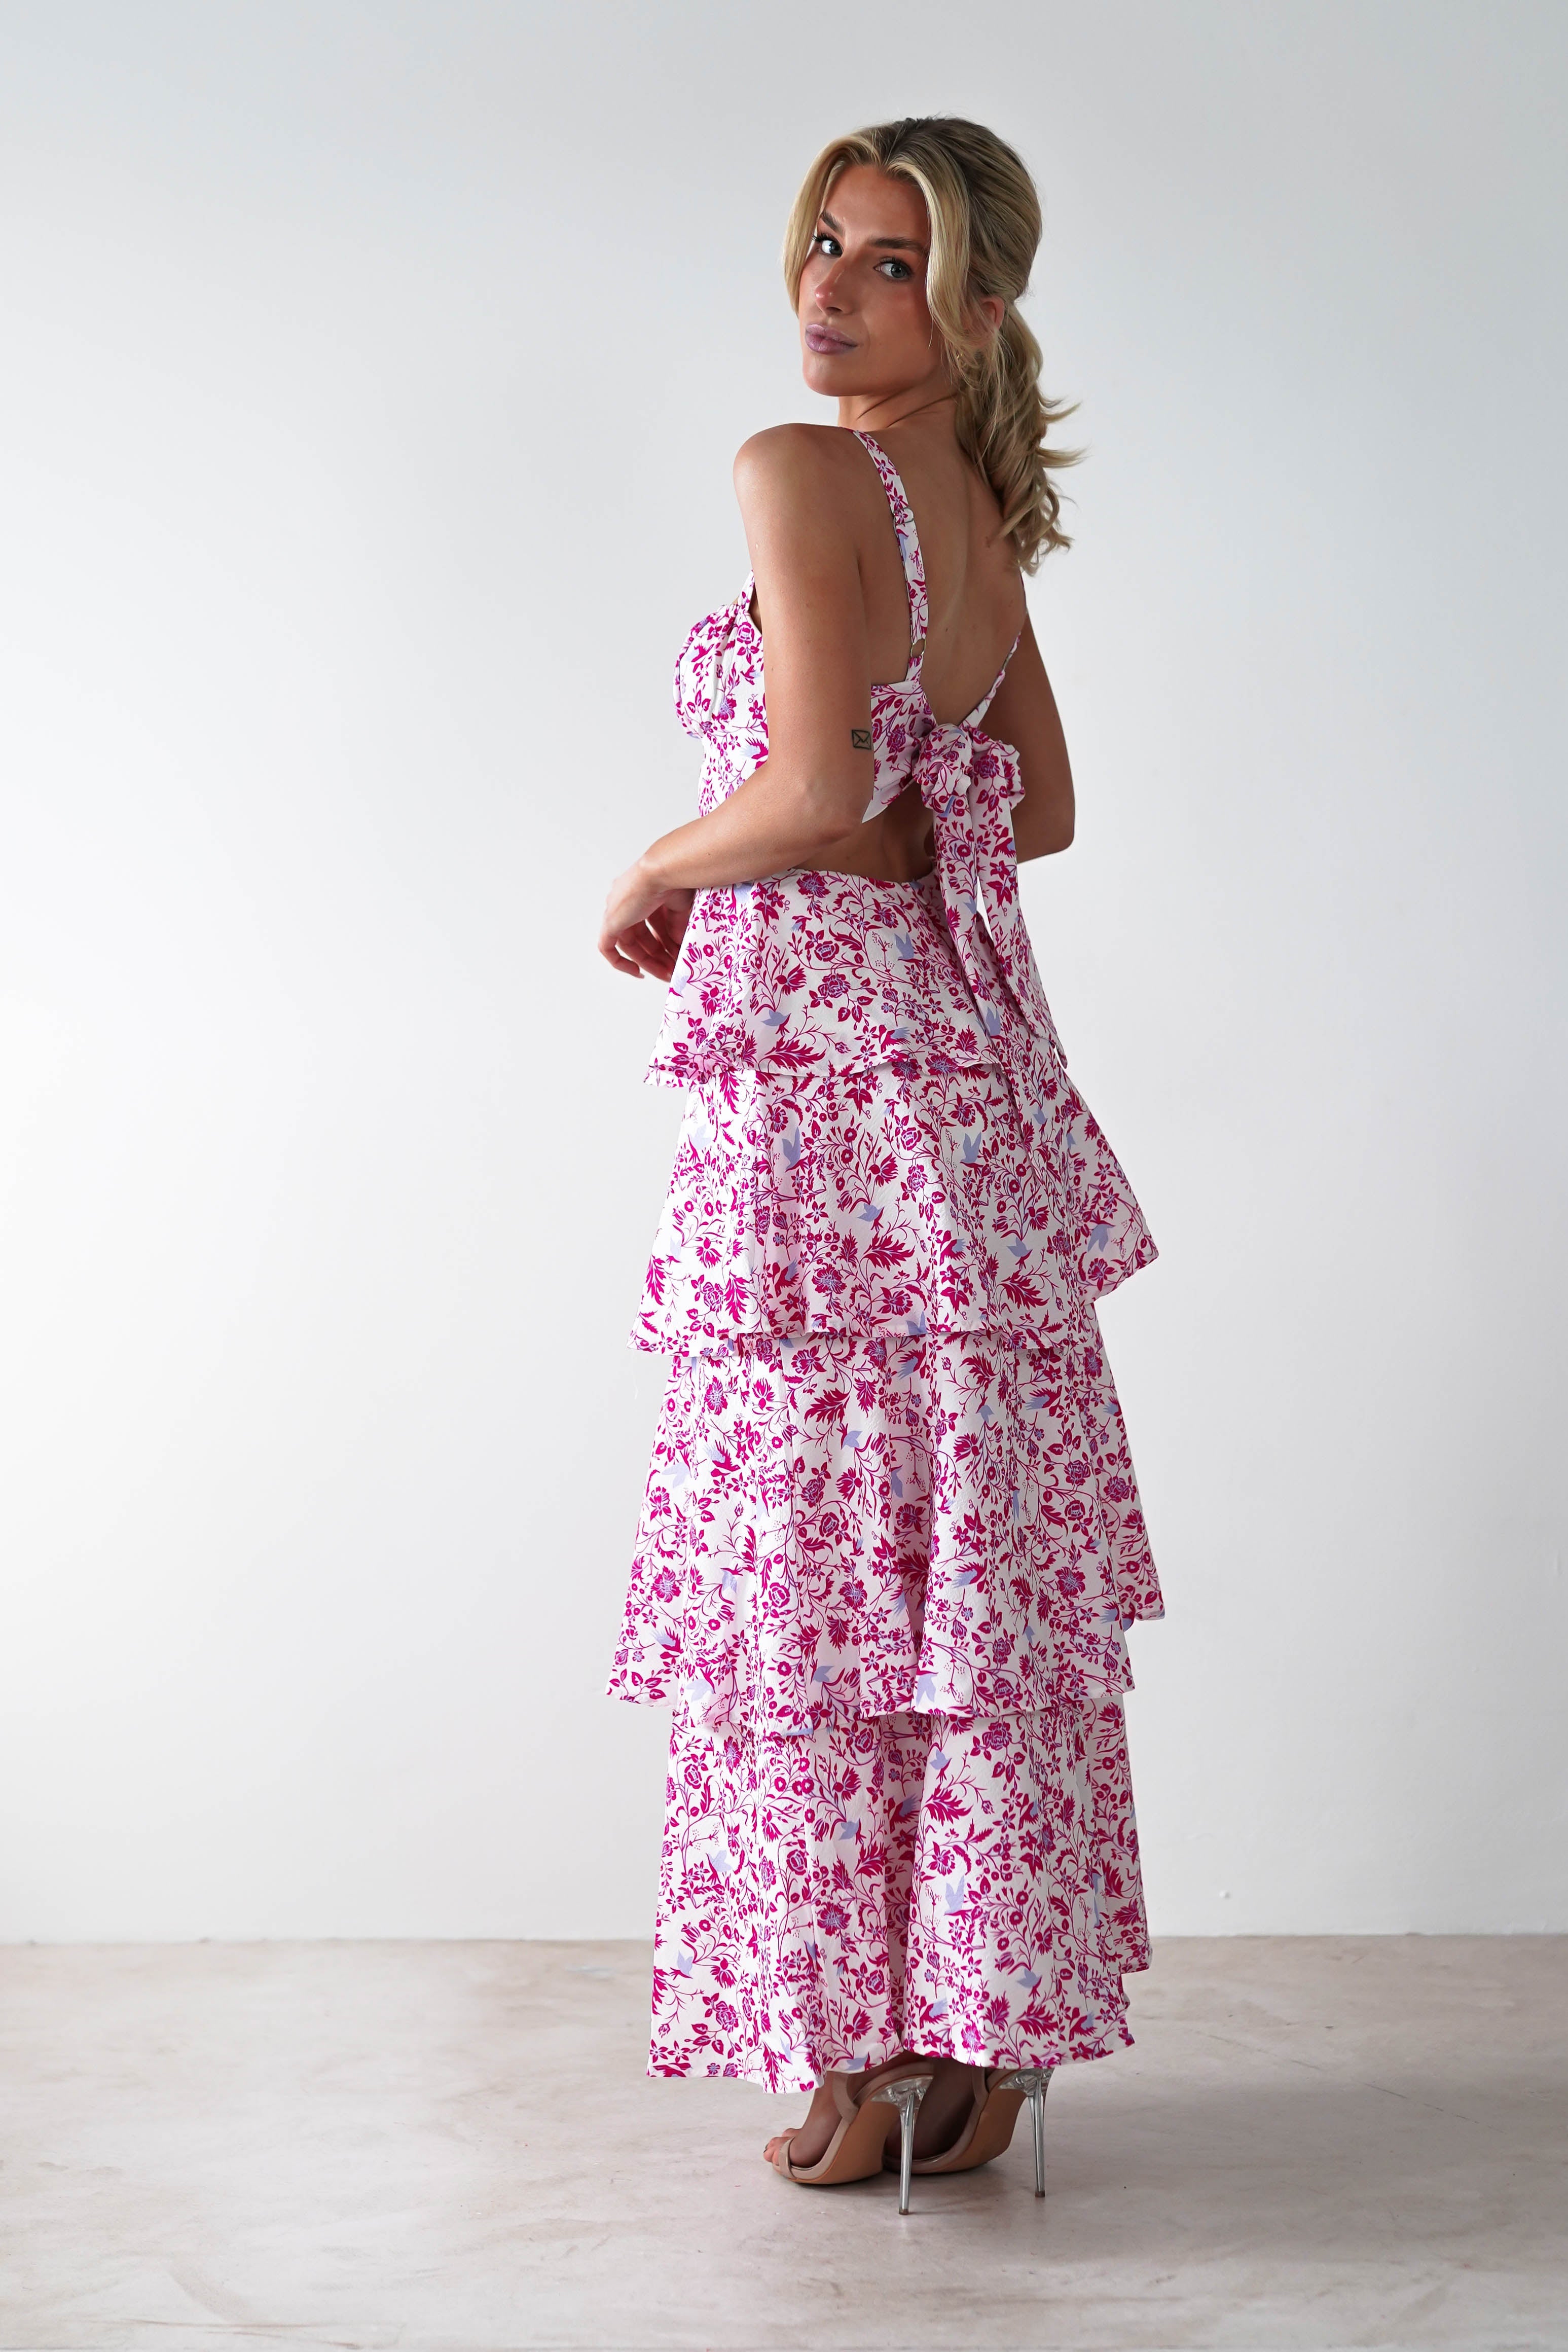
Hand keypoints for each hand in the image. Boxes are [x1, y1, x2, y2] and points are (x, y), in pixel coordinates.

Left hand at [598, 860, 694, 979]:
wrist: (665, 870)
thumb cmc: (677, 879)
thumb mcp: (681, 908)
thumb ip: (677, 927)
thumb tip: (678, 946)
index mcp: (642, 892)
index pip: (651, 924)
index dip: (664, 943)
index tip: (676, 955)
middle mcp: (626, 900)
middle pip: (640, 936)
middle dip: (658, 955)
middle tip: (672, 970)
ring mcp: (617, 910)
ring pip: (629, 944)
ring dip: (648, 961)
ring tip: (665, 973)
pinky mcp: (611, 921)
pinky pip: (607, 947)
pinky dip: (620, 962)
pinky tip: (637, 972)